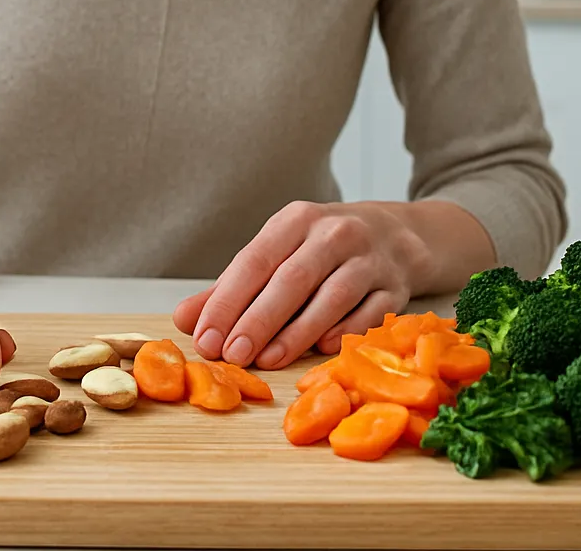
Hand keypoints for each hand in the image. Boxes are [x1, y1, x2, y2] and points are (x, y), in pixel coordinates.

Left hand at [172, 200, 436, 370]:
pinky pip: (369, 314)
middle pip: (292, 279)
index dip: (227, 301)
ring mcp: (370, 259)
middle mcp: (334, 233)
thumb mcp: (276, 253)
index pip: (254, 260)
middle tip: (231, 355)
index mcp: (296, 220)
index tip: (205, 338)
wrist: (396, 235)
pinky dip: (344, 333)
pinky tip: (320, 351)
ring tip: (267, 360)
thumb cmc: (321, 249)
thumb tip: (185, 320)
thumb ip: (230, 288)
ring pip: (332, 297)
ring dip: (297, 333)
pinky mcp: (396, 287)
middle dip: (258, 320)